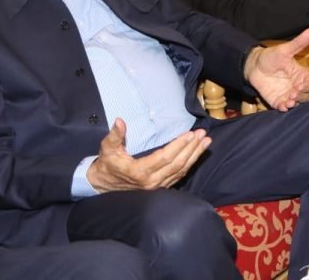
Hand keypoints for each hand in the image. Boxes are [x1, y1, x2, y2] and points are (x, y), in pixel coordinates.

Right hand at [86, 118, 210, 192]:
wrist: (103, 184)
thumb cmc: (107, 164)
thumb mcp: (107, 148)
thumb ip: (115, 135)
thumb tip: (120, 121)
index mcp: (140, 171)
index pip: (165, 157)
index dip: (179, 145)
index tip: (190, 134)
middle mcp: (151, 181)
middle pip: (178, 164)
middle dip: (192, 148)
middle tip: (202, 134)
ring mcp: (157, 186)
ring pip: (181, 171)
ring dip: (194, 156)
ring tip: (205, 142)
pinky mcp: (160, 187)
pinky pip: (179, 176)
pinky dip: (190, 164)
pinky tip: (196, 154)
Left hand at [243, 28, 308, 110]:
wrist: (254, 65)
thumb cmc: (271, 57)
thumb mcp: (284, 50)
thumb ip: (298, 43)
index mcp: (301, 74)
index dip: (308, 86)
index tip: (300, 85)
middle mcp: (296, 86)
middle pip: (307, 96)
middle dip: (302, 97)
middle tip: (293, 94)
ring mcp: (287, 94)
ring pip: (297, 103)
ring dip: (295, 104)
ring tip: (288, 101)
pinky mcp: (277, 100)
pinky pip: (283, 107)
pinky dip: (284, 108)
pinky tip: (282, 106)